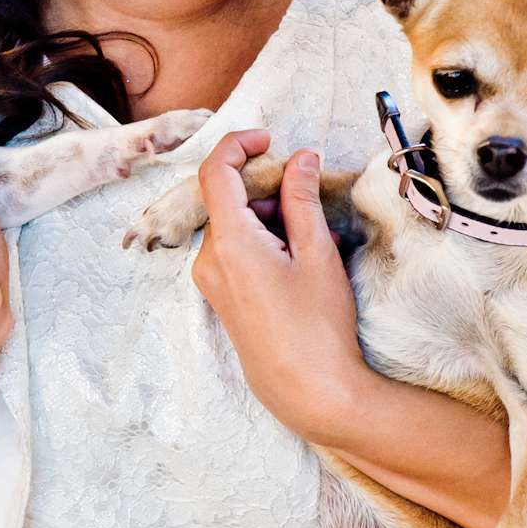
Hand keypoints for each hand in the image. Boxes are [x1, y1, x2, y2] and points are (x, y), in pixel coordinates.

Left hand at [190, 129, 372, 449]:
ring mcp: (211, 281)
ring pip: (232, 225)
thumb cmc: (318, 324)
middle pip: (227, 199)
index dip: (239, 145)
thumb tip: (301, 158)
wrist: (308, 389)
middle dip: (266, 187)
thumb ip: (303, 198)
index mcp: (229, 243)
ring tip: (310, 238)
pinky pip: (233, 250)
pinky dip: (261, 238)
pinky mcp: (220, 296)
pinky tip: (295, 258)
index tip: (269, 138)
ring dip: (266, 215)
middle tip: (310, 199)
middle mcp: (208, 260)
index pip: (214, 172)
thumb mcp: (316, 252)